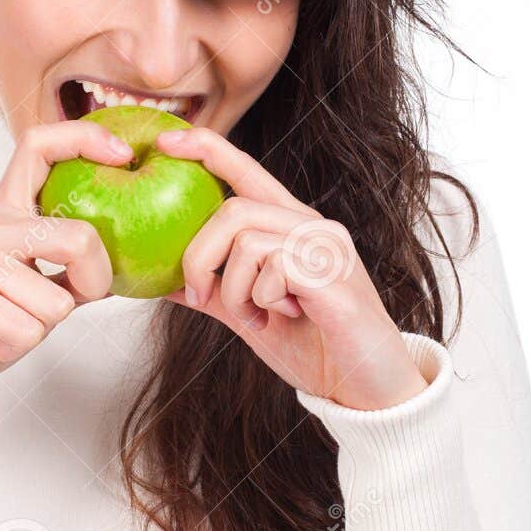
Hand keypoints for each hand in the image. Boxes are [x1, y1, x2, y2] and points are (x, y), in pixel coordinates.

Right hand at [0, 118, 130, 410]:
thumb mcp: (32, 288)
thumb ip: (70, 270)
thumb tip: (124, 264)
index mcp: (5, 212)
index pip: (39, 146)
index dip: (84, 138)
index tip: (122, 155)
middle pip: (78, 238)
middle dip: (94, 281)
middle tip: (71, 299)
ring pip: (57, 303)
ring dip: (42, 328)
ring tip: (6, 324)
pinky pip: (28, 331)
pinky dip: (17, 346)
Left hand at [155, 127, 429, 410]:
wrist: (366, 388)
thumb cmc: (316, 349)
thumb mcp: (251, 316)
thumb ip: (214, 293)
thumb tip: (163, 280)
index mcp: (291, 228)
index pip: (246, 172)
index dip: (206, 149)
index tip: (166, 141)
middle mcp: (312, 227)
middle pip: (233, 209)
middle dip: (199, 257)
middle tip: (199, 297)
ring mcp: (327, 248)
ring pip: (248, 241)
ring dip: (235, 290)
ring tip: (255, 318)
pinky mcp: (334, 276)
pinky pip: (273, 270)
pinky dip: (261, 301)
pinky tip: (283, 317)